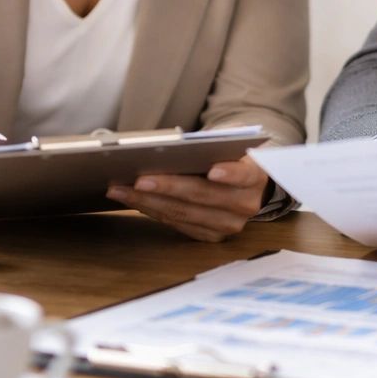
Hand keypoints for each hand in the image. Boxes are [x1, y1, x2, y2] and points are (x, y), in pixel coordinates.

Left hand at [106, 155, 270, 241]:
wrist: (244, 180)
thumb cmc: (230, 153)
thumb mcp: (228, 141)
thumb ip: (212, 141)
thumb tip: (175, 144)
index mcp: (255, 176)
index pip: (243, 175)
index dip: (230, 174)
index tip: (212, 171)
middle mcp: (246, 205)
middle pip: (203, 196)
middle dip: (168, 186)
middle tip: (138, 178)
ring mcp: (228, 225)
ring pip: (184, 213)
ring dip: (148, 200)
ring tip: (121, 188)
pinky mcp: (211, 236)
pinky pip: (176, 223)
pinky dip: (150, 210)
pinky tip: (130, 198)